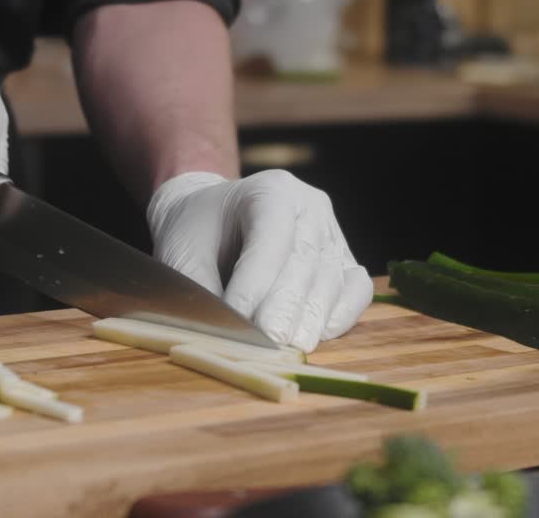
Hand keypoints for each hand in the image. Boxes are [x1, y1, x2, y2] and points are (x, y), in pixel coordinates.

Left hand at [146, 170, 371, 351]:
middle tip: (272, 341)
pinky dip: (340, 315)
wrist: (214, 218)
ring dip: (312, 317)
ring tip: (291, 348)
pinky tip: (318, 336)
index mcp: (270, 190)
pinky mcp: (344, 261)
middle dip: (287, 305)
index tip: (240, 319)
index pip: (271, 237)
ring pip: (332, 277)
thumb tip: (220, 330)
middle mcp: (310, 207)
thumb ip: (199, 287)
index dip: (257, 280)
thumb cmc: (197, 231)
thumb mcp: (183, 250)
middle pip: (306, 259)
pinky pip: (356, 290)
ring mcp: (332, 233)